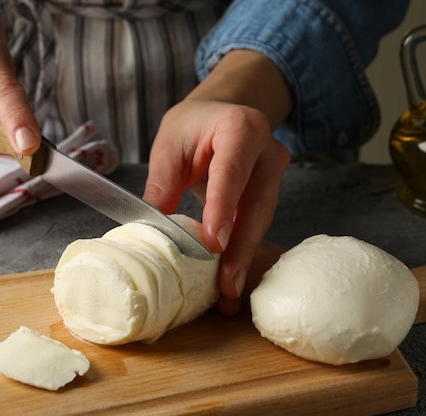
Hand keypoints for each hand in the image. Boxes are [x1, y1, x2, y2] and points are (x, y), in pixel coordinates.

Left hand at [143, 50, 292, 315]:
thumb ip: (162, 186)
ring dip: (243, 256)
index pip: (231, 173)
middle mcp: (266, 151)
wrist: (220, 113)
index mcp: (241, 128)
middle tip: (226, 284)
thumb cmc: (192, 126)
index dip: (223, 208)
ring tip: (228, 292)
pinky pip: (257, 222)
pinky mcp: (271, 191)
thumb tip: (151, 234)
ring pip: (261, 219)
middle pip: (256, 204)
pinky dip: (243, 250)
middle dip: (240, 247)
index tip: (214, 243)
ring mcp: (274, 172)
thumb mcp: (169, 146)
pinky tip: (232, 277)